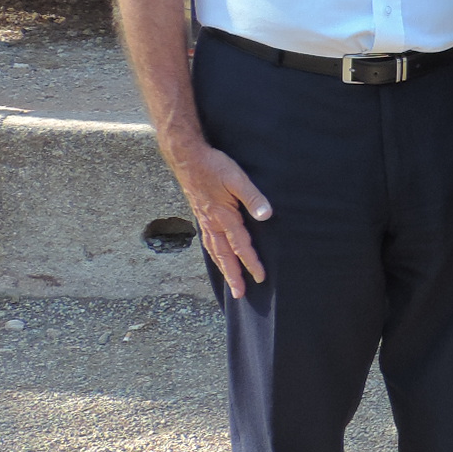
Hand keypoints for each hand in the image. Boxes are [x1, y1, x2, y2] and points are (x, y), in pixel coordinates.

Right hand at [168, 140, 270, 299]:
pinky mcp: (201, 215)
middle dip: (232, 275)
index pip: (240, 245)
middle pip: (224, 255)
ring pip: (214, 250)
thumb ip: (252, 197)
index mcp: (222, 216)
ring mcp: (204, 220)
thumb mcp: (237, 178)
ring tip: (230, 283)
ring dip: (223, 267)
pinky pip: (208, 241)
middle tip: (239, 294)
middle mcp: (211, 223)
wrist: (187, 157)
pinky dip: (213, 253)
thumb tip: (266, 215)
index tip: (260, 277)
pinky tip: (217, 256)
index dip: (251, 262)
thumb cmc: (214, 166)